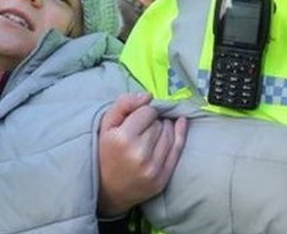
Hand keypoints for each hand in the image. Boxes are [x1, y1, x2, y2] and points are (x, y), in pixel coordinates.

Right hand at [97, 93, 186, 216]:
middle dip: (152, 122)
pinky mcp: (162, 179)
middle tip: (142, 130)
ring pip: (169, 134)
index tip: (136, 119)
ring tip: (152, 133)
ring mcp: (152, 168)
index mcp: (123, 138)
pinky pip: (177, 149)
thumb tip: (148, 95)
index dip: (142, 112)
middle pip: (158, 123)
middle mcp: (139, 154)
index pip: (147, 111)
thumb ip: (123, 104)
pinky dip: (180, 134)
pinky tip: (181, 123)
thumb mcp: (105, 125)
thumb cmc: (105, 153)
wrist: (107, 191)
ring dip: (164, 128)